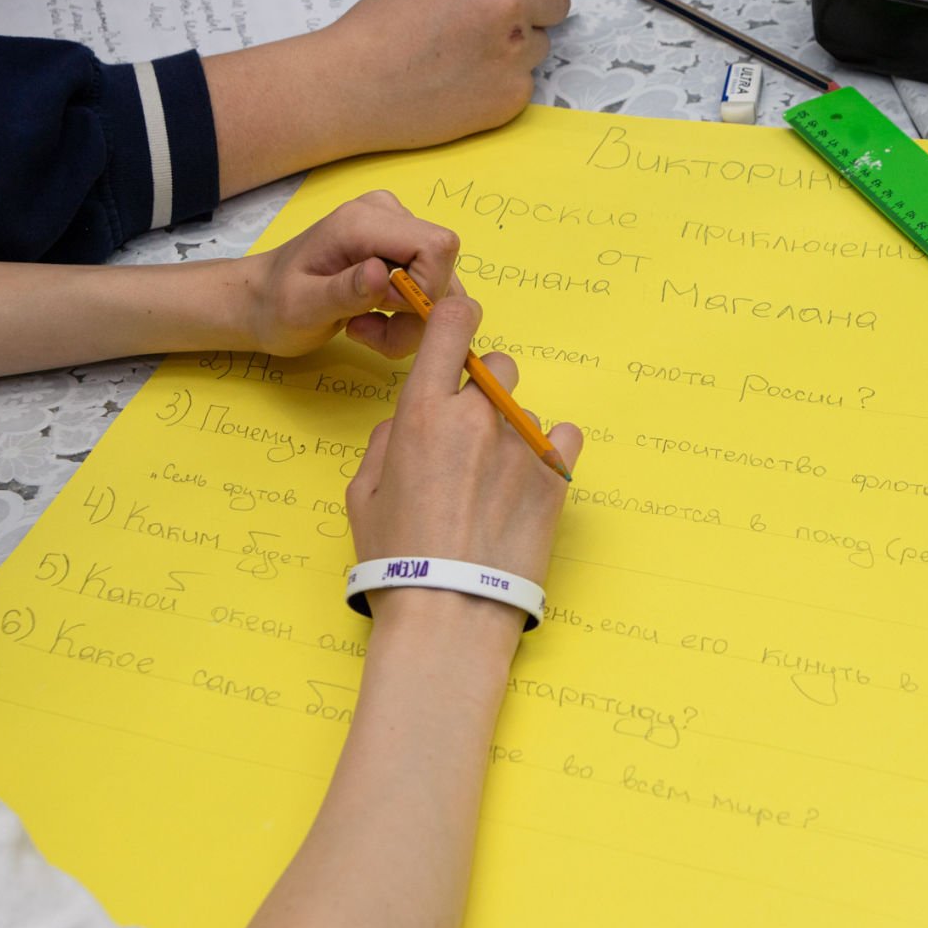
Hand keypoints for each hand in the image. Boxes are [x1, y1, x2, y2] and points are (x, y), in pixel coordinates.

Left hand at [233, 191, 462, 358]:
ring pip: (441, 285)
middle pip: (443, 269)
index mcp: (362, 221)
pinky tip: (373, 320)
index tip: (385, 314)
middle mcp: (387, 215)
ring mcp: (397, 230)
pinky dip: (408, 318)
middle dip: (417, 315)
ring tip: (365, 329)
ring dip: (411, 323)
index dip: (425, 292)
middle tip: (369, 333)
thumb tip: (382, 274)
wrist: (263, 300)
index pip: (436, 248)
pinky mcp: (401, 249)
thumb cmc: (276, 306)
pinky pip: (430, 289)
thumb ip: (343, 291)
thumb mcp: (301, 307)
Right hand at [316, 0, 571, 155]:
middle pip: (553, 11)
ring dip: (516, 51)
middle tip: (501, 27)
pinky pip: (523, 87)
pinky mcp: (509, 102)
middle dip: (532, 16)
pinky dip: (502, 86)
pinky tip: (464, 84)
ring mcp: (514, 61)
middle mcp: (512, 16)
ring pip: (538, 51)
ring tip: (467, 57)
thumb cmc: (382, 31)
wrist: (357, 86)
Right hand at [346, 295, 581, 625]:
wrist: (451, 611)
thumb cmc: (397, 559)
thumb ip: (386, 441)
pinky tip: (531, 484)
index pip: (452, 325)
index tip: (460, 326)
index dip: (458, 317)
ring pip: (526, 411)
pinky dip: (552, 453)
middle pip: (497, 367)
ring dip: (513, 434)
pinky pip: (564, 437)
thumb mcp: (363, 495)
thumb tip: (408, 422)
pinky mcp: (555, 476)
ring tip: (496, 487)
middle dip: (486, 393)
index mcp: (422, 413)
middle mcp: (476, 418)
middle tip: (473, 441)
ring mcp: (521, 445)